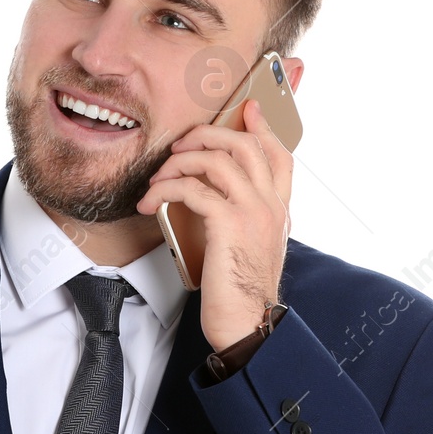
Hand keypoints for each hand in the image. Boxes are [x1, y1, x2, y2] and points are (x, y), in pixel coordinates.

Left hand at [136, 98, 293, 350]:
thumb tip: (211, 200)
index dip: (263, 128)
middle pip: (245, 145)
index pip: (281, 156)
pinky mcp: (228, 224)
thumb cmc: (242, 292)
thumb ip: (243, 220)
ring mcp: (253, 212)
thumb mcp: (250, 248)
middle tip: (180, 145)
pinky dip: (167, 189)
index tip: (247, 110)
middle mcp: (272, 205)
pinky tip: (152, 202)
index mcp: (280, 210)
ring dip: (179, 162)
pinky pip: (193, 189)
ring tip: (158, 178)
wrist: (249, 323)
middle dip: (207, 136)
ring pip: (217, 160)